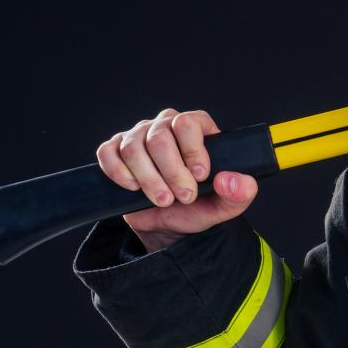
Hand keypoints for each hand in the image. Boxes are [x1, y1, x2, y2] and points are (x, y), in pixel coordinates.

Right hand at [96, 109, 257, 252]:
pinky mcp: (115, 151)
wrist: (169, 224)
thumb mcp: (226, 205)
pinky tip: (134, 188)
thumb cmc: (199, 206)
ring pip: (133, 148)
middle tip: (183, 197)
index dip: (193, 151)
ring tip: (163, 199)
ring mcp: (138, 136)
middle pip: (159, 137)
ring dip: (148, 179)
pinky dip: (119, 173)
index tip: (200, 177)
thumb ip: (240, 193)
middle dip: (171, 173)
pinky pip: (108, 153)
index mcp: (197, 128)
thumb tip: (230, 179)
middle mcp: (166, 126)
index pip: (189, 123)